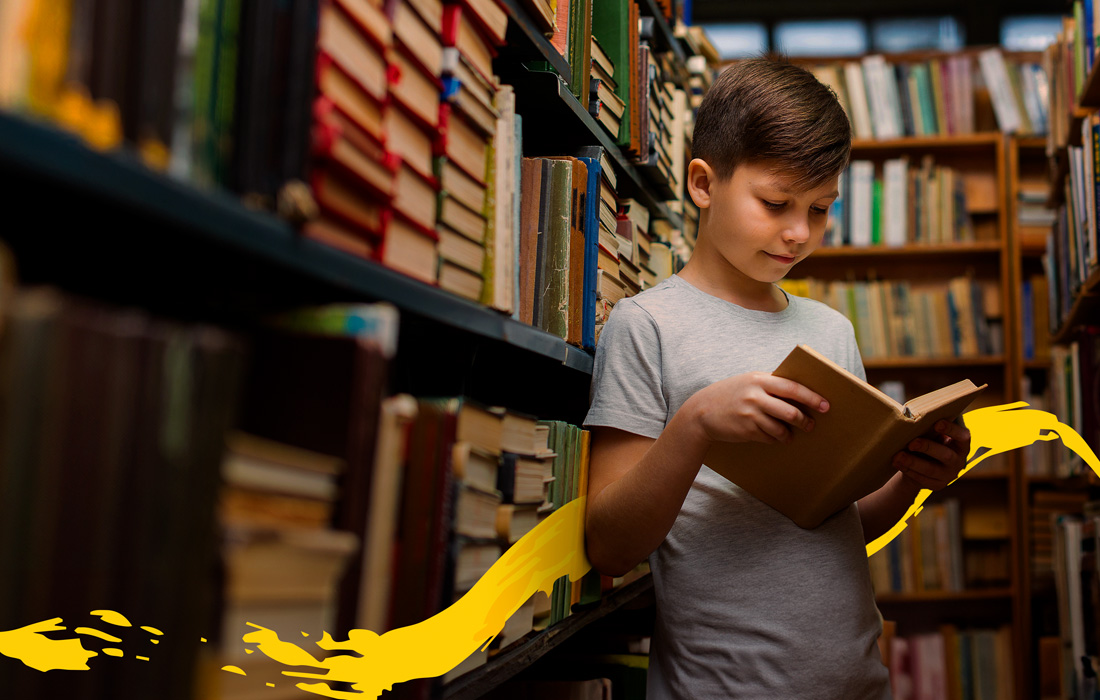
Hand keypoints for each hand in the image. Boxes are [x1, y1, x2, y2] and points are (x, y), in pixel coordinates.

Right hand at [690, 372, 828, 444]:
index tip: (826, 405)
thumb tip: (801, 394)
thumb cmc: (730, 395)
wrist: (701, 411)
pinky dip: (775, 439)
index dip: (812, 397)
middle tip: (811, 425)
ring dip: (790, 434)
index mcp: (759, 379)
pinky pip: (770, 437)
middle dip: (805, 421)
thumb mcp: (748, 382)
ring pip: (781, 428)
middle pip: (791, 412)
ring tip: (790, 435)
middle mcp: (755, 396)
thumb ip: (770, 385)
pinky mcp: (746, 430)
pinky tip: (774, 437)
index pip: (792, 388)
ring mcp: (750, 414)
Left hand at [892, 419, 970, 490]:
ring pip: (931, 470)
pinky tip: (897, 463)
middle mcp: (958, 461)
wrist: (923, 465)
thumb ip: (930, 429)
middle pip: (946, 455)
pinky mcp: (936, 485)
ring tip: (898, 455)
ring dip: (913, 462)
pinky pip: (922, 479)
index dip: (951, 430)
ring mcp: (948, 475)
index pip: (963, 437)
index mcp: (961, 445)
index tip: (937, 423)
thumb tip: (912, 415)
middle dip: (927, 448)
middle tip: (912, 443)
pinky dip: (908, 470)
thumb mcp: (933, 435)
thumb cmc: (929, 442)